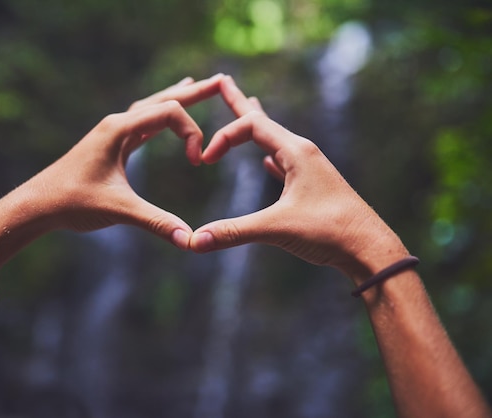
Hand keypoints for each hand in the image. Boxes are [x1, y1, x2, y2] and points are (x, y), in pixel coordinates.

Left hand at [21, 75, 224, 249]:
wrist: (38, 204)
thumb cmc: (72, 201)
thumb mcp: (119, 210)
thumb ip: (156, 222)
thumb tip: (190, 240)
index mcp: (119, 128)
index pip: (169, 112)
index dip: (192, 132)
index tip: (197, 162)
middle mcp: (117, 123)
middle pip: (163, 99)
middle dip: (194, 92)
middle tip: (221, 81)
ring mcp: (113, 132)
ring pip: (152, 108)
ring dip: (176, 100)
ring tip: (197, 86)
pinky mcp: (110, 145)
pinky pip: (142, 123)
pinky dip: (160, 117)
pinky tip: (165, 119)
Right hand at [191, 77, 408, 280]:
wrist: (369, 250)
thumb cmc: (330, 232)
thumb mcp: (277, 228)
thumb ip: (234, 231)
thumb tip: (195, 241)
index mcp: (297, 152)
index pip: (250, 125)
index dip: (222, 138)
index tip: (205, 161)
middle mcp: (304, 153)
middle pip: (263, 123)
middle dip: (239, 103)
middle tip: (224, 81)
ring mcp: (310, 170)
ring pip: (275, 142)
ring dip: (254, 130)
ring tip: (247, 112)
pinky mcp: (312, 188)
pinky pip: (285, 164)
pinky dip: (270, 158)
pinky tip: (267, 162)